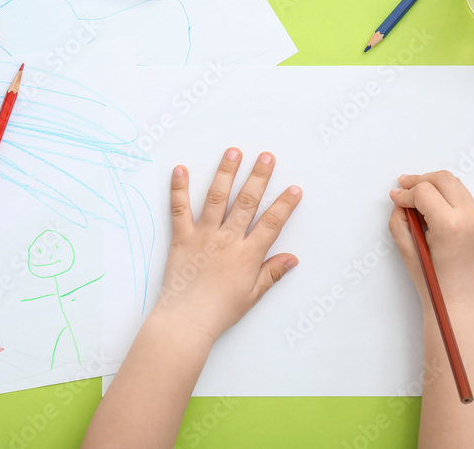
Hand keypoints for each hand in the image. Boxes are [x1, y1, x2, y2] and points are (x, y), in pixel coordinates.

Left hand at [153, 148, 300, 342]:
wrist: (186, 321)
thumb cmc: (219, 311)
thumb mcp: (252, 295)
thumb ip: (272, 273)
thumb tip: (292, 259)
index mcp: (247, 255)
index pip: (271, 223)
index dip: (285, 205)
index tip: (294, 189)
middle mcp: (227, 240)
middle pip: (247, 202)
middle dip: (259, 177)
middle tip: (267, 157)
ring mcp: (203, 236)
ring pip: (217, 198)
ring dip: (226, 173)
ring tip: (233, 152)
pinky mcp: (182, 237)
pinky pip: (179, 209)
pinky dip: (179, 188)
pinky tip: (180, 169)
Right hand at [387, 171, 473, 308]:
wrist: (461, 300)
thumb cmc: (436, 283)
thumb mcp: (408, 250)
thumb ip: (399, 220)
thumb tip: (400, 201)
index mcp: (450, 225)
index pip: (424, 191)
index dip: (406, 192)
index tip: (396, 197)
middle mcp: (468, 217)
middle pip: (441, 179)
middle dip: (419, 180)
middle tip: (404, 187)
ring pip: (454, 182)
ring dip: (433, 183)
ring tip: (416, 193)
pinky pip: (462, 194)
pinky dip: (445, 192)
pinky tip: (432, 202)